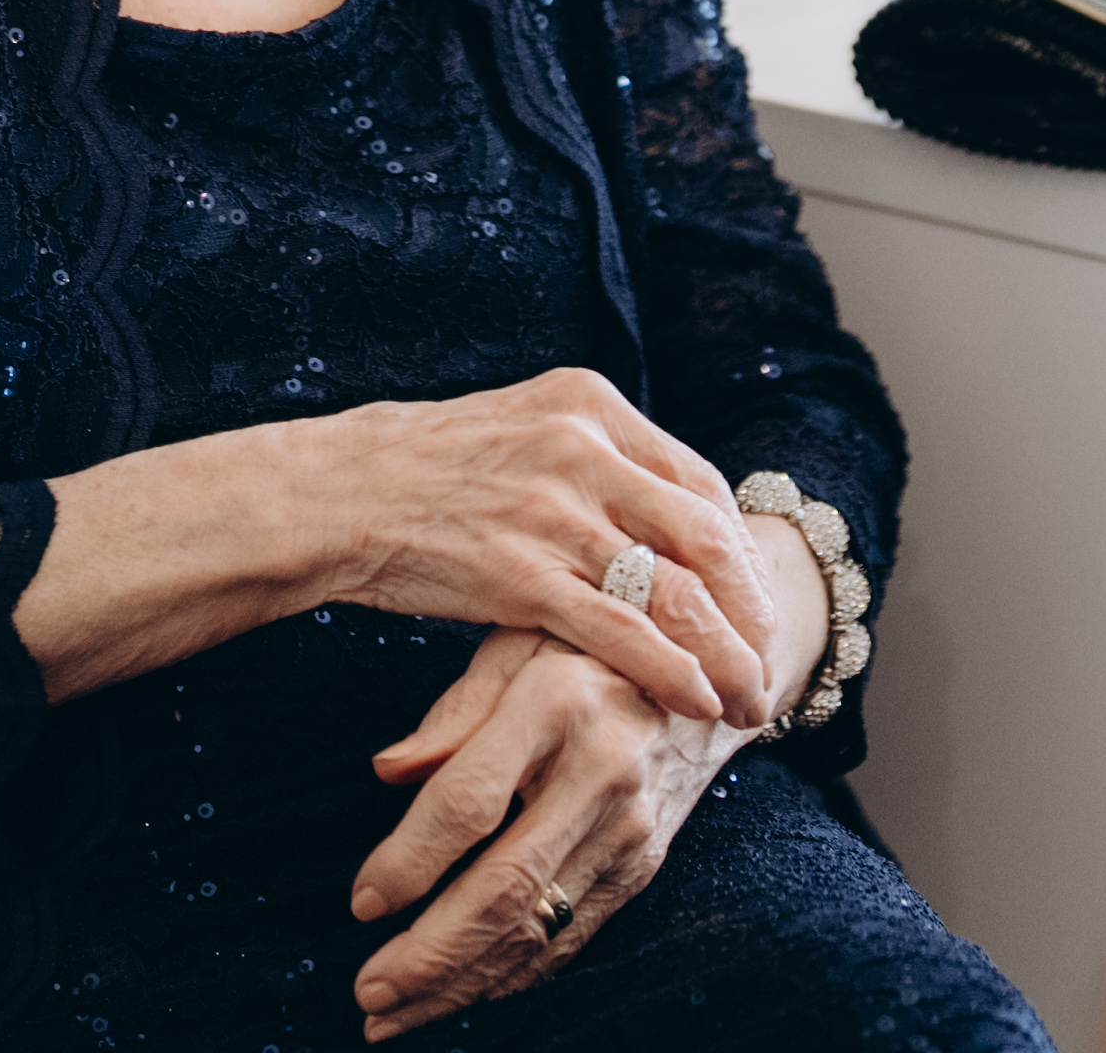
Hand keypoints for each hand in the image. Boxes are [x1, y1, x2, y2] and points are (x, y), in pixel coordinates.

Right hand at [296, 370, 796, 725]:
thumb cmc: (423, 468)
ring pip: (678, 591)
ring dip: (727, 655)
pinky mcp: (521, 573)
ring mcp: (553, 510)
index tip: (754, 601)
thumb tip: (660, 502)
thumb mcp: (521, 427)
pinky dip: (673, 672)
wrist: (336, 492)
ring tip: (749, 700)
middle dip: (751, 609)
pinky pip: (623, 632)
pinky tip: (698, 704)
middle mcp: (583, 447)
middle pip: (706, 536)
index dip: (741, 552)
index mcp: (589, 402)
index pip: (699, 482)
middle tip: (769, 659)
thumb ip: (592, 455)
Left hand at [346, 600, 759, 1037]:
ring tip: (393, 1013)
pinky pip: (571, 936)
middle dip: (432, 952)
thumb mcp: (519, 640)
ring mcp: (629, 829)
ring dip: (462, 983)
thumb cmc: (585, 647)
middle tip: (367, 992)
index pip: (472, 799)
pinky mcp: (641, 866)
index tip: (362, 903)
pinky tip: (460, 993)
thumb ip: (455, 709)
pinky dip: (512, 977)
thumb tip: (387, 771)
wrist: (708, 670)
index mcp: (557, 702)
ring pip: (538, 928)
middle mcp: (600, 772)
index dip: (411, 859)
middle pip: (508, 885)